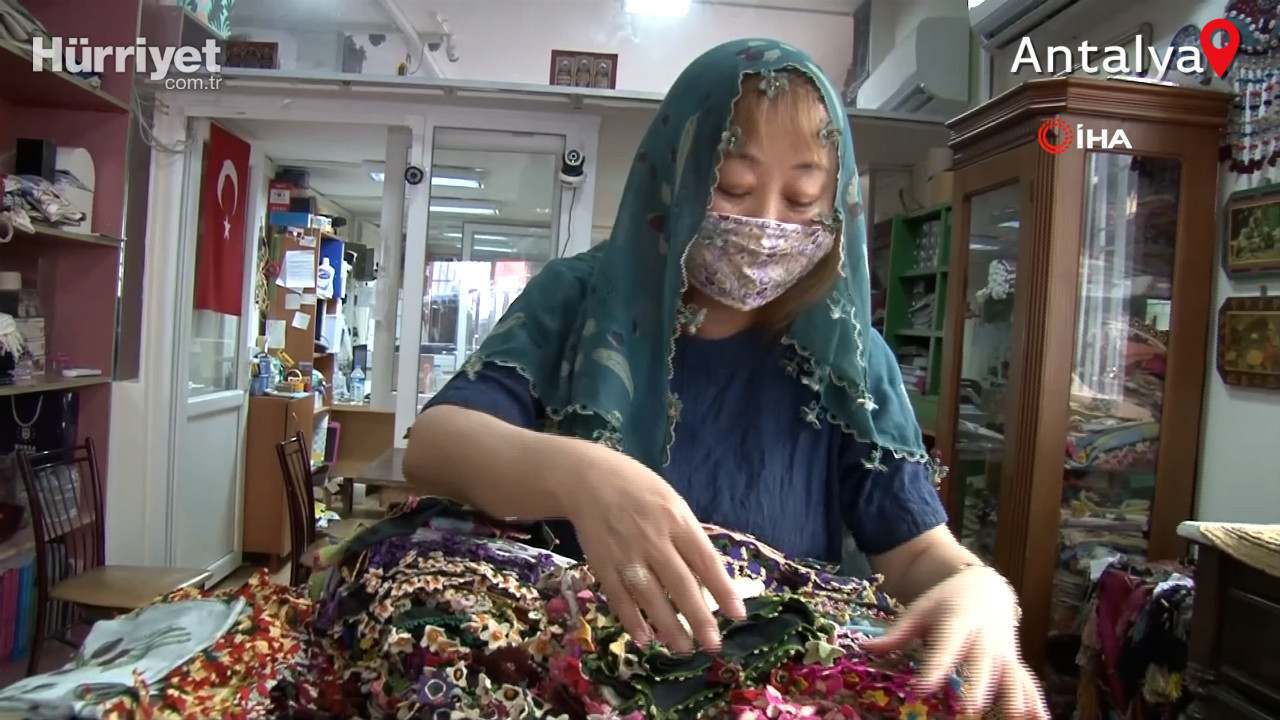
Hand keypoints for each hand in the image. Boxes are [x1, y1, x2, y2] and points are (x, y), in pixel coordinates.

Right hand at [555, 439, 745, 653]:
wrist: (587, 480)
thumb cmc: (638, 489)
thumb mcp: (671, 502)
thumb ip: (688, 535)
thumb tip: (709, 573)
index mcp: (676, 520)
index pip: (704, 560)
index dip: (722, 589)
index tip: (737, 614)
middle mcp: (653, 539)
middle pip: (680, 584)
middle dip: (698, 617)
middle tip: (713, 645)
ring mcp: (626, 554)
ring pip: (650, 596)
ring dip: (668, 626)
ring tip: (684, 648)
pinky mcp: (602, 565)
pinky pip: (619, 597)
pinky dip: (631, 619)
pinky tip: (644, 638)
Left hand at [860, 565, 1048, 718]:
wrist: (986, 588)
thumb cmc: (945, 603)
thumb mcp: (919, 610)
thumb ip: (897, 633)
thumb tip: (865, 648)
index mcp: (957, 622)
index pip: (944, 646)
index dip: (933, 666)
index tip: (921, 686)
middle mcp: (984, 639)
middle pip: (981, 665)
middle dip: (976, 688)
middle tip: (967, 710)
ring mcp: (1004, 653)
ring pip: (1011, 677)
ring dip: (1012, 700)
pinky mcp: (1015, 664)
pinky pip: (1028, 685)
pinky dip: (1036, 704)